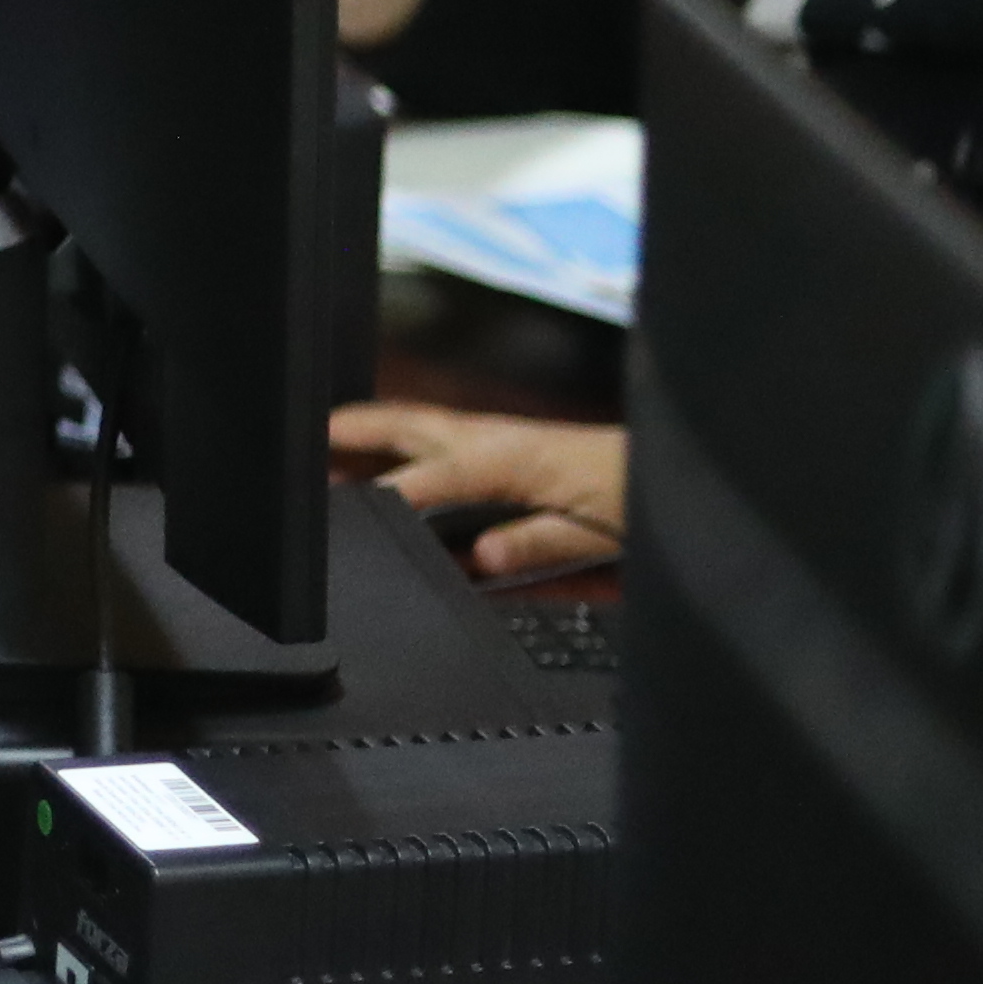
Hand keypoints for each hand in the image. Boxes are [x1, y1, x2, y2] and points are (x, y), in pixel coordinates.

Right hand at [332, 402, 625, 578]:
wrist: (677, 469)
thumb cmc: (642, 491)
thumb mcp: (599, 524)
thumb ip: (542, 541)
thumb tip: (485, 554)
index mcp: (511, 458)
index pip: (430, 478)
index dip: (386, 496)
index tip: (345, 512)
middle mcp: (498, 442)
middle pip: (411, 429)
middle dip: (356, 431)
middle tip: (305, 434)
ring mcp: (502, 441)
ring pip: (423, 430)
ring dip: (376, 432)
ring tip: (330, 441)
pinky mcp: (513, 448)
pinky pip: (445, 442)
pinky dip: (408, 443)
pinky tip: (396, 460)